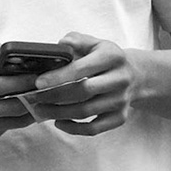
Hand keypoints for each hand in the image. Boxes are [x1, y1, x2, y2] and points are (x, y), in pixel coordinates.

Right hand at [0, 45, 42, 149]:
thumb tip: (1, 47)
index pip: (6, 86)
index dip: (27, 81)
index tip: (39, 75)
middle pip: (16, 106)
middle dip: (33, 97)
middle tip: (44, 88)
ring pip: (15, 122)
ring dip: (30, 111)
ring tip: (37, 100)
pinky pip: (5, 130)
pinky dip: (14, 121)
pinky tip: (17, 111)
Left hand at [18, 32, 135, 135]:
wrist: (135, 75)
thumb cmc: (105, 60)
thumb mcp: (95, 44)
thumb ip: (77, 41)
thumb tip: (62, 44)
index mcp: (112, 57)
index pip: (81, 69)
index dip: (57, 77)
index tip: (38, 83)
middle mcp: (120, 78)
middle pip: (83, 91)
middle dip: (55, 96)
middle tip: (35, 98)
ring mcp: (121, 100)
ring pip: (86, 111)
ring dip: (59, 113)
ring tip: (41, 110)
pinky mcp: (120, 117)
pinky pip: (94, 129)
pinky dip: (74, 129)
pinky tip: (59, 122)